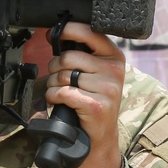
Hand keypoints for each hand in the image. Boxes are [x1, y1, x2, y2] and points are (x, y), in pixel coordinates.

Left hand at [45, 22, 125, 167]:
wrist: (99, 137)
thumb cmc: (93, 101)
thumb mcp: (96, 74)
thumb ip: (82, 55)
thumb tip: (55, 35)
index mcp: (114, 57)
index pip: (89, 32)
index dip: (67, 30)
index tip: (53, 33)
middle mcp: (114, 70)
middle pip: (68, 57)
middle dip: (54, 68)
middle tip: (57, 78)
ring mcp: (107, 88)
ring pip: (63, 76)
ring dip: (53, 85)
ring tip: (60, 93)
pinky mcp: (97, 105)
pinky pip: (63, 92)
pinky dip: (53, 97)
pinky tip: (58, 101)